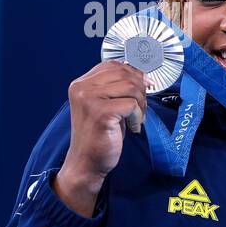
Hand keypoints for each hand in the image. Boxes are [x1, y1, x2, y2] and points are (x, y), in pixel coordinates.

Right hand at [54, 61, 148, 216]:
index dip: (133, 73)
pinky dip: (138, 117)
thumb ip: (117, 87)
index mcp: (81, 83)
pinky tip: (132, 127)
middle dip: (140, 90)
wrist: (87, 161)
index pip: (113, 65)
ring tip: (137, 118)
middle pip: (125, 74)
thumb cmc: (100, 134)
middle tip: (141, 108)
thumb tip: (143, 75)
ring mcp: (89, 99)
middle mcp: (82, 88)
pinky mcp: (101, 113)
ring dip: (141, 104)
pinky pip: (132, 105)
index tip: (144, 86)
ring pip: (131, 87)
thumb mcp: (106, 104)